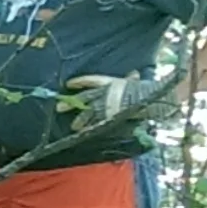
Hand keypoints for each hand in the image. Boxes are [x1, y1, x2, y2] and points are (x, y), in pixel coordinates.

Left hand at [61, 73, 177, 126]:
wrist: (148, 99)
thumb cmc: (144, 90)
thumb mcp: (136, 82)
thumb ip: (132, 79)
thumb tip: (134, 74)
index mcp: (110, 82)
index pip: (90, 81)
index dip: (79, 82)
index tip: (68, 84)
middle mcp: (104, 93)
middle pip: (84, 97)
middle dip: (71, 103)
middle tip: (59, 108)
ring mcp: (105, 106)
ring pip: (88, 113)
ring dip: (80, 120)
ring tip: (73, 126)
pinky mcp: (108, 117)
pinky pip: (97, 123)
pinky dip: (91, 128)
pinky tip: (83, 134)